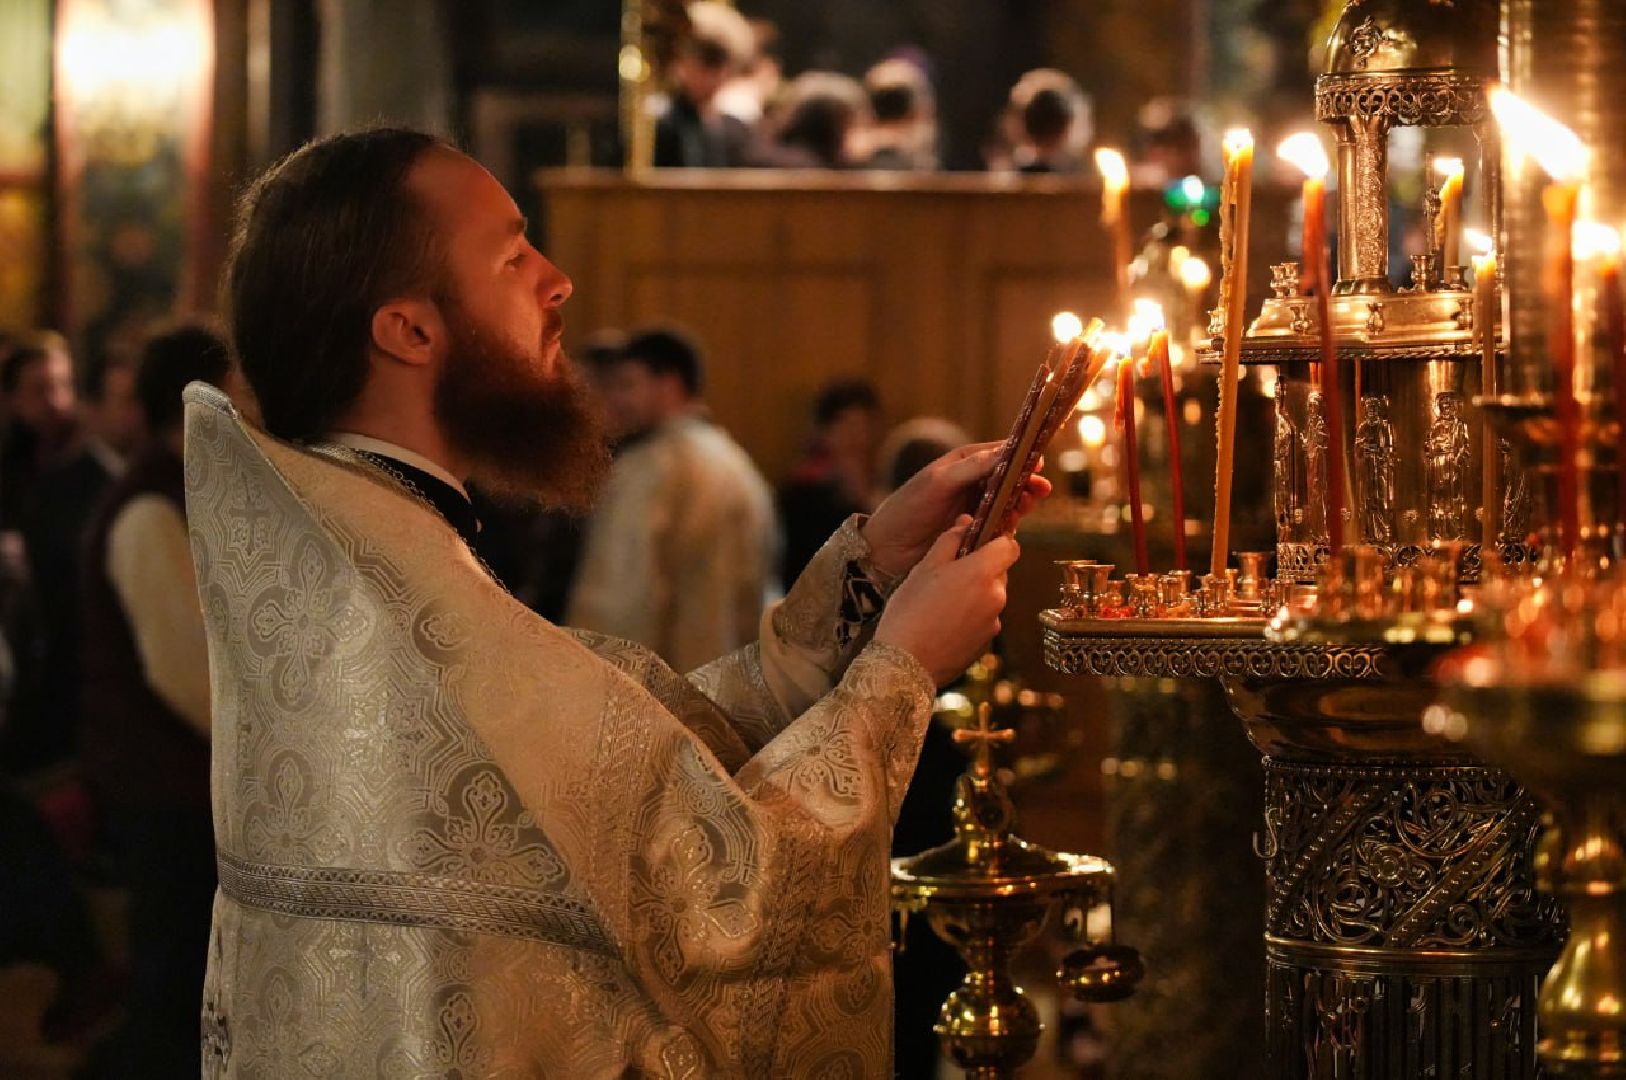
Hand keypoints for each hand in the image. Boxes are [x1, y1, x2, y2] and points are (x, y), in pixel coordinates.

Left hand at [861, 443, 1050, 577]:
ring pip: (1007, 501)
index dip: (1020, 456)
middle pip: (1009, 478)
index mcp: (962, 463)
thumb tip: (1005, 452)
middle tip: (1040, 490)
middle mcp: (970, 482)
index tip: (1039, 461)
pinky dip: (1009, 524)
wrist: (887, 548)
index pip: (998, 453)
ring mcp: (973, 507)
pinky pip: (999, 524)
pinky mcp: (974, 530)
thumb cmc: (908, 508)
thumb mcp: (939, 482)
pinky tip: (1013, 526)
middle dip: (1026, 482)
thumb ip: (971, 467)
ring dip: (1020, 503)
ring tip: (1027, 507)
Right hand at [875, 516, 1019, 685]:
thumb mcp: (925, 567)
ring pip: (991, 597)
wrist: (906, 662)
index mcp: (982, 572)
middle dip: (981, 569)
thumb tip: (966, 523)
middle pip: (1000, 572)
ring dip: (975, 594)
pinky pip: (985, 620)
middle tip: (949, 575)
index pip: (1010, 546)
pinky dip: (971, 617)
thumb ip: (950, 541)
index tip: (980, 544)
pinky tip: (945, 624)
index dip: (998, 542)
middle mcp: (996, 596)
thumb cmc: (910, 610)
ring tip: (942, 604)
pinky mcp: (987, 643)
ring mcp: (994, 622)